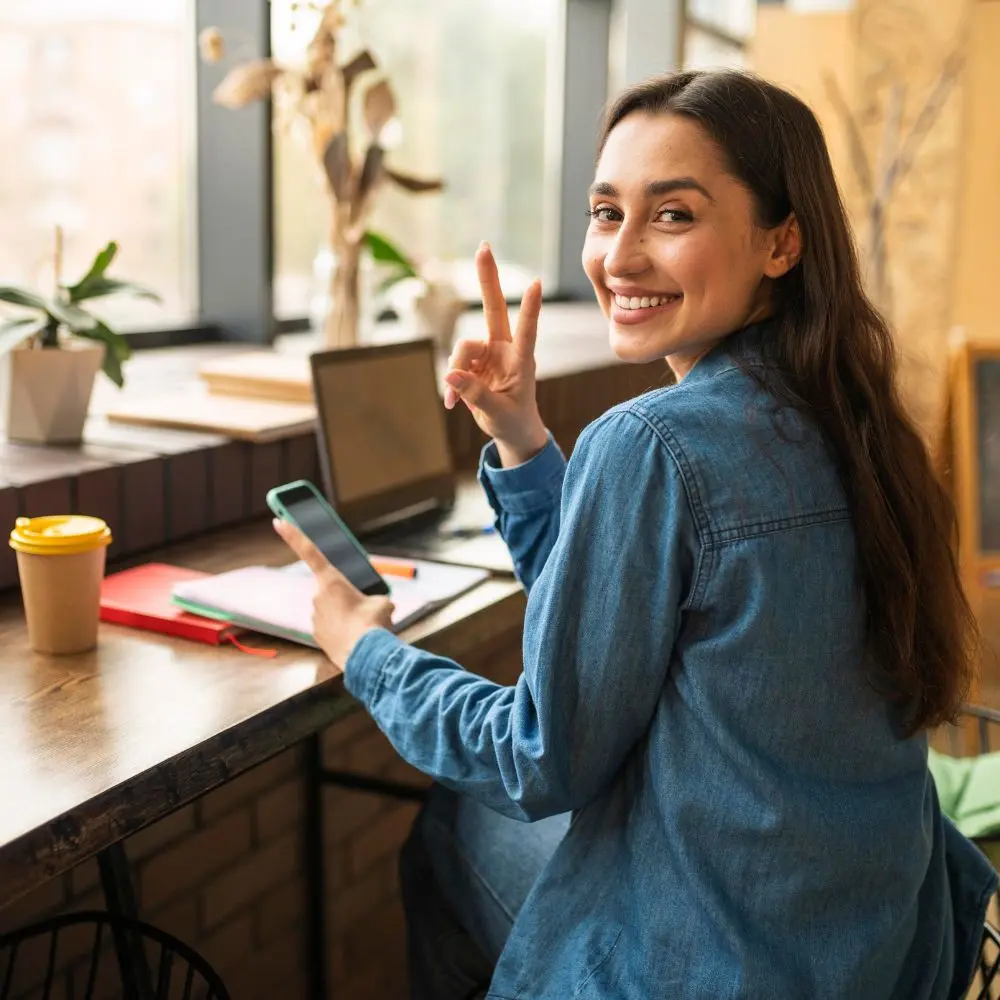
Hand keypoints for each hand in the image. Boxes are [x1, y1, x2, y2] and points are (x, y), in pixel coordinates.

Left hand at [272, 519, 393, 667]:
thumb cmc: (373, 623)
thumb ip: (374, 598)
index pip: (309, 551)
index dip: (293, 534)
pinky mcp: (315, 634)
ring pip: (330, 608)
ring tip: (361, 626)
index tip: (278, 521)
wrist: (365, 655)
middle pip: (330, 588)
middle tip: (362, 609)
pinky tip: (352, 636)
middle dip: (345, 596)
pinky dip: (339, 629)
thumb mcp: (382, 602)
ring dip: (344, 614)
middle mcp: (318, 595)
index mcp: (332, 580)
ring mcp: (315, 615)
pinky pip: (328, 625)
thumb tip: (377, 605)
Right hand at [444, 242, 548, 466]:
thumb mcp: (496, 413)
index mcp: (522, 360)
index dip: (530, 309)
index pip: (527, 331)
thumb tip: (449, 375)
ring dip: (456, 373)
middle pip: (494, 307)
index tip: (536, 283)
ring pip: (462, 349)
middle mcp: (504, 349)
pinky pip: (453, 364)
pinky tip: (452, 403)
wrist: (511, 429)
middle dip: (487, 277)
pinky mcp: (471, 361)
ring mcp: (487, 353)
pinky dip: (450, 384)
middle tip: (483, 245)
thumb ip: (475, 394)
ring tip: (455, 400)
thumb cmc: (513, 421)